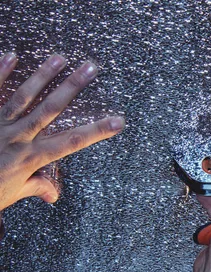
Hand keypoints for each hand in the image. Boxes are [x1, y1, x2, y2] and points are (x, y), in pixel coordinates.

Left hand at [0, 52, 123, 210]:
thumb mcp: (11, 195)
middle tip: (90, 68)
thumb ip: (33, 188)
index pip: (71, 142)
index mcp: (30, 158)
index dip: (97, 131)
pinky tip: (12, 56)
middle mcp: (17, 138)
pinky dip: (0, 72)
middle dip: (72, 87)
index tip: (117, 121)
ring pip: (24, 96)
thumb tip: (53, 195)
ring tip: (59, 57)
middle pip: (51, 109)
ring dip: (43, 75)